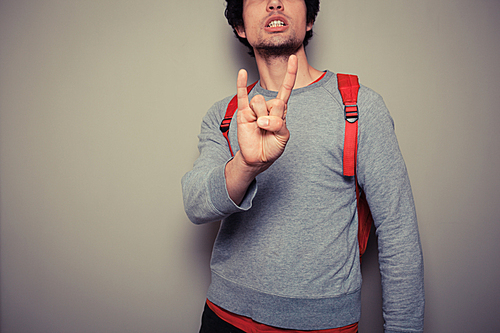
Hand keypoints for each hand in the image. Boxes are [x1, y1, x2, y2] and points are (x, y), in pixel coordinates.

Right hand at [236, 55, 297, 170]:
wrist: (257, 158)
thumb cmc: (272, 147)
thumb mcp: (283, 137)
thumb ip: (278, 124)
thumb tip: (262, 118)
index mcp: (281, 110)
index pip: (286, 88)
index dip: (290, 74)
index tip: (292, 59)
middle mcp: (268, 106)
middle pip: (274, 101)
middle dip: (273, 117)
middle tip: (270, 129)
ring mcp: (255, 108)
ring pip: (259, 101)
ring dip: (260, 116)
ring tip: (259, 127)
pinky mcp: (243, 113)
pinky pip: (242, 96)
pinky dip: (241, 84)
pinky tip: (242, 73)